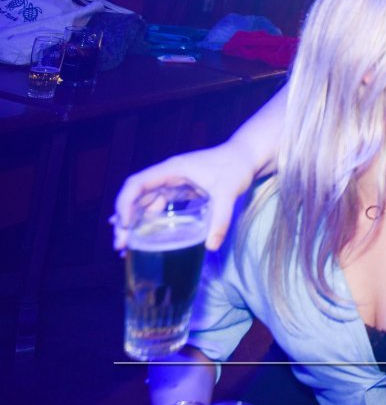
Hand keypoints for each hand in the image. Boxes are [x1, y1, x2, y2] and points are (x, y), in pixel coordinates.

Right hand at [114, 144, 255, 251]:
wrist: (247, 157)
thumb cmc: (236, 167)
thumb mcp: (229, 192)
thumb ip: (221, 218)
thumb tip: (210, 247)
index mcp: (172, 170)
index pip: (137, 183)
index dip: (125, 203)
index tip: (124, 225)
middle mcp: (167, 175)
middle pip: (135, 196)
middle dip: (124, 219)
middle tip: (120, 245)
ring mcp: (172, 182)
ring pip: (143, 202)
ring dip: (132, 222)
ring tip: (125, 246)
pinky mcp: (180, 190)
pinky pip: (156, 205)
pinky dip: (146, 220)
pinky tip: (140, 236)